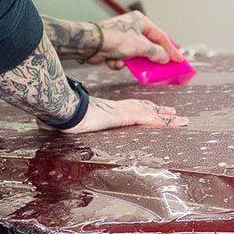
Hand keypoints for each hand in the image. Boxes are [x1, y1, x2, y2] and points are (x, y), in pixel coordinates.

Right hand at [44, 97, 188, 133]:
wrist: (61, 108)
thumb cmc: (62, 114)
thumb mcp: (70, 121)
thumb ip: (69, 123)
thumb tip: (51, 125)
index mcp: (108, 109)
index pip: (132, 109)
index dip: (146, 110)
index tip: (156, 112)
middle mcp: (118, 108)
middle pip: (146, 109)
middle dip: (162, 113)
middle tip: (177, 115)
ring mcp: (121, 111)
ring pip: (151, 114)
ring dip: (167, 118)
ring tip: (182, 121)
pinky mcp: (122, 116)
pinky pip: (145, 120)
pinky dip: (159, 121)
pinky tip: (170, 123)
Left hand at [89, 11, 184, 68]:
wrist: (91, 44)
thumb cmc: (115, 39)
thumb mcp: (141, 47)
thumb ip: (156, 53)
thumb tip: (165, 58)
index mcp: (140, 21)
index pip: (161, 36)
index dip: (171, 49)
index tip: (179, 59)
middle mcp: (132, 27)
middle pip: (148, 46)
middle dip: (149, 57)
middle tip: (159, 67)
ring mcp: (122, 37)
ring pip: (134, 54)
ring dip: (131, 61)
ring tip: (128, 63)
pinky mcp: (113, 47)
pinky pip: (122, 58)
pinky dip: (119, 62)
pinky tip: (113, 60)